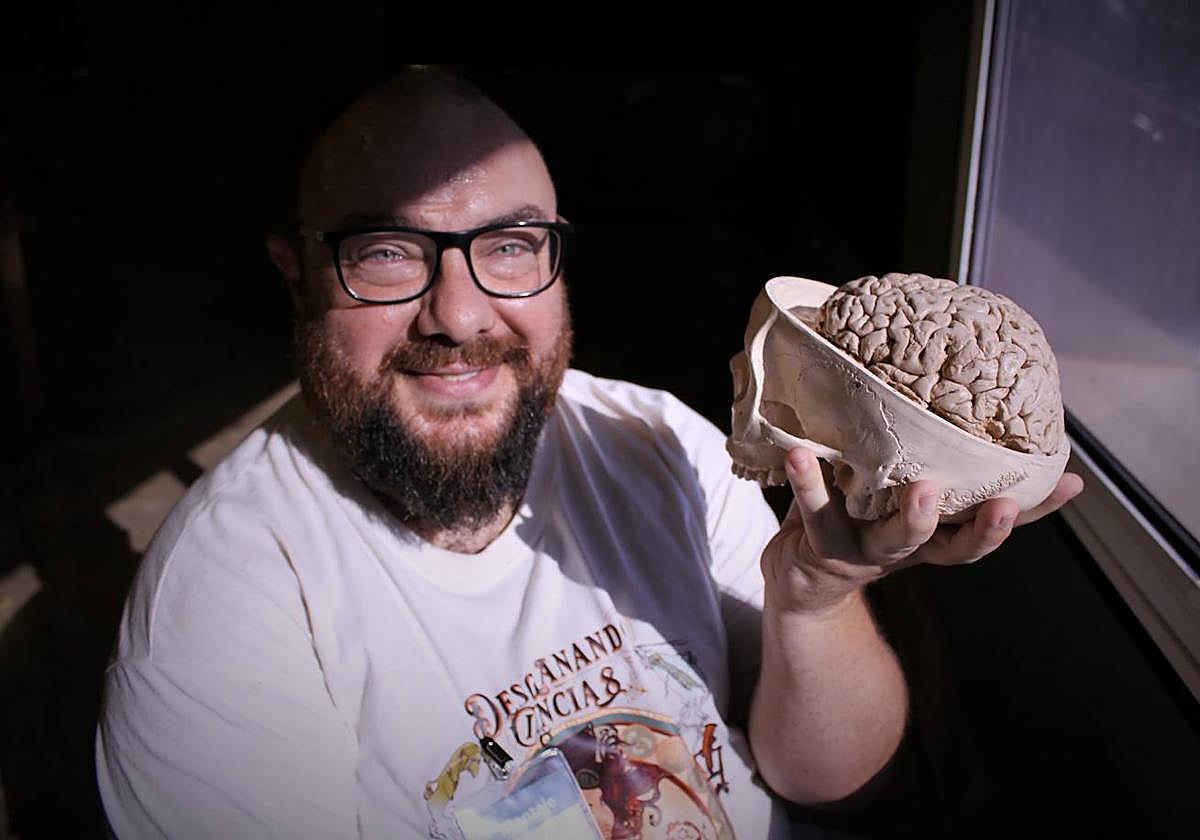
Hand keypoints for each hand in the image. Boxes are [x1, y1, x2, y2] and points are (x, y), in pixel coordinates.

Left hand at [760, 448, 1084, 615]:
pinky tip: (800, 452)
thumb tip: (960, 405)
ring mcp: (867, 552)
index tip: (1070, 482)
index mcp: (935, 534)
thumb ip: (925, 461)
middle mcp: (909, 548)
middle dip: (983, 529)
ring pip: (896, 540)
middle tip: (1000, 503)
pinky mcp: (821, 547)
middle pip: (955, 547)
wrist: (799, 578)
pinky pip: (816, 513)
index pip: (991, 523)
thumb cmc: (855, 516)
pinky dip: (808, 483)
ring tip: (922, 488)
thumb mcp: (895, 491)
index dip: (1033, 511)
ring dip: (913, 518)